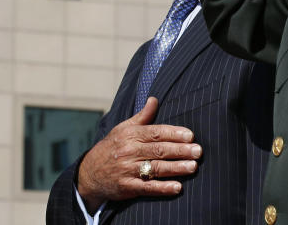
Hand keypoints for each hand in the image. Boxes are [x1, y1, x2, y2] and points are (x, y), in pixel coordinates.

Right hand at [76, 97, 201, 212]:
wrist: (89, 173)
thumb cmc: (111, 147)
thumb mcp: (123, 128)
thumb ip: (142, 116)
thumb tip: (154, 99)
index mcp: (130, 135)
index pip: (155, 133)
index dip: (174, 133)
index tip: (190, 135)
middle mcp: (129, 151)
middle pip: (159, 150)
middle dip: (180, 150)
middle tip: (198, 151)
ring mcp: (128, 170)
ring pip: (155, 168)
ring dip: (176, 168)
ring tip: (193, 167)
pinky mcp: (127, 187)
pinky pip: (147, 188)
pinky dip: (163, 188)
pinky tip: (177, 187)